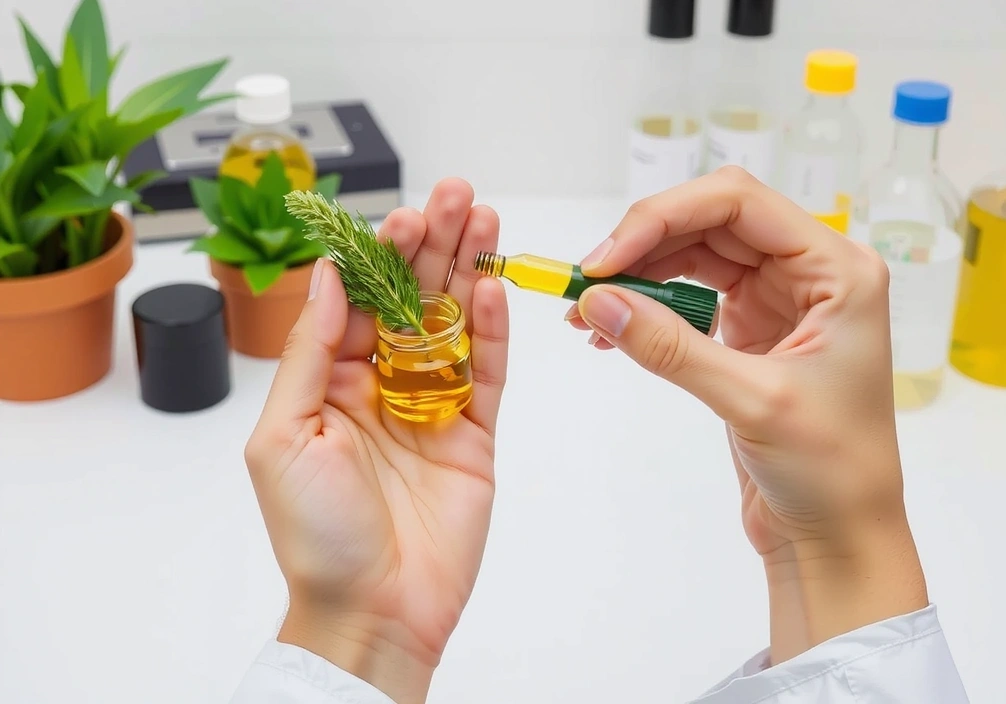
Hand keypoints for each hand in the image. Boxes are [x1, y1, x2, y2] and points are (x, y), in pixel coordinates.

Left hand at [244, 178, 508, 703]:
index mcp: (331, 382)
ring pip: (454, 324)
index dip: (381, 254)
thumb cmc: (315, 533)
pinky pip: (485, 372)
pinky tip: (493, 288)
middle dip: (432, 245)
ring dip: (468, 271)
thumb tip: (330, 278)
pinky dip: (491, 331)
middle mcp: (382, 385)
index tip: (401, 215)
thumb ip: (311, 353)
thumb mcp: (286, 436)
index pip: (361, 300)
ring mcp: (433, 407)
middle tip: (456, 194)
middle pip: (412, 300)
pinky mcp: (474, 433)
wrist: (373, 610)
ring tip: (483, 219)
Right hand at [566, 167, 927, 660]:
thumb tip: (596, 301)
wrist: (839, 534)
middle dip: (644, 244)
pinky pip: (691, 295)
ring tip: (588, 310)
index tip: (606, 259)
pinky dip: (650, 305)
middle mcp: (810, 271)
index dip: (663, 217)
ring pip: (696, 255)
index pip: (738, 202)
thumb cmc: (829, 470)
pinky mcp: (751, 329)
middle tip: (585, 282)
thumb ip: (671, 346)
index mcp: (836, 270)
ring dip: (640, 274)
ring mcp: (779, 299)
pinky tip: (612, 328)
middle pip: (712, 221)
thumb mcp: (751, 401)